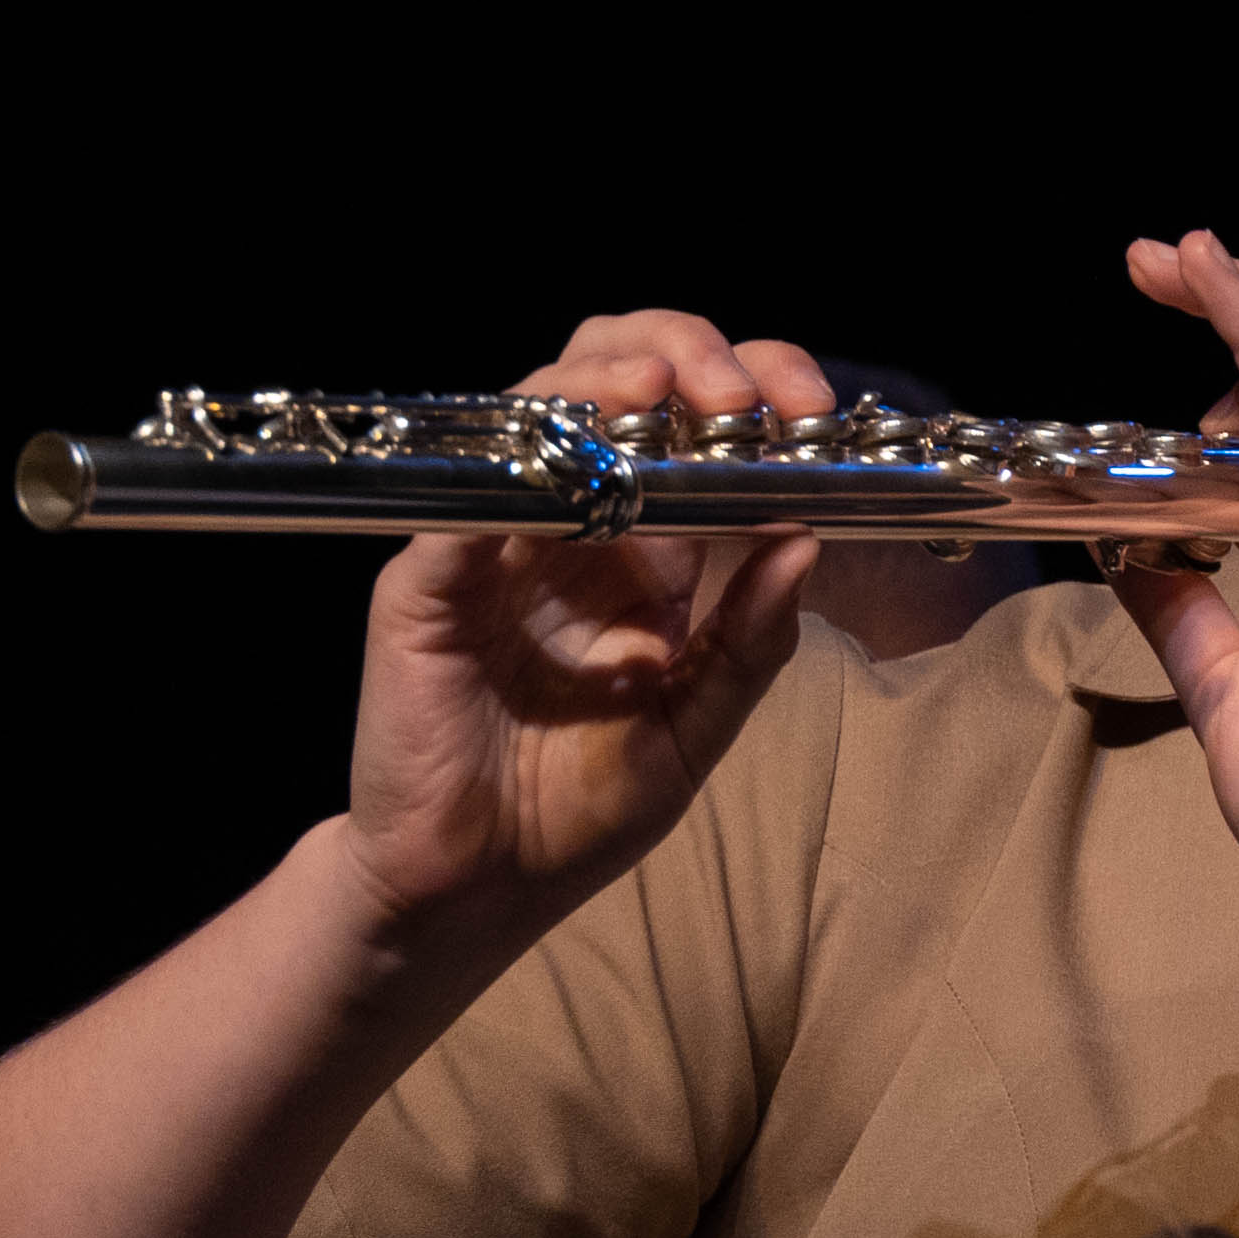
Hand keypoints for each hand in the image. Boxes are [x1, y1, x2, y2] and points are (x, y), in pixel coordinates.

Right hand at [339, 315, 825, 960]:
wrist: (482, 886)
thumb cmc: (581, 809)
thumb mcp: (697, 723)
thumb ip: (753, 640)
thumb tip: (811, 542)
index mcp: (642, 550)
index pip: (691, 425)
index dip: (752, 390)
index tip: (813, 411)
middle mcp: (566, 525)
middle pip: (610, 378)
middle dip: (682, 351)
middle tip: (744, 391)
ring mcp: (491, 543)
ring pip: (533, 408)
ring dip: (605, 378)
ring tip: (666, 388)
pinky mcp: (426, 582)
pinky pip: (465, 498)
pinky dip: (522, 464)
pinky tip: (579, 458)